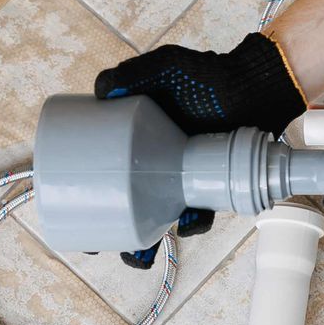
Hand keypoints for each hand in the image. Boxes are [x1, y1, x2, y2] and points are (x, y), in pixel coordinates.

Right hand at [94, 32, 306, 265]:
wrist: (253, 86)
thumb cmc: (207, 76)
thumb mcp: (164, 68)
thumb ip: (132, 74)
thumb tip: (100, 93)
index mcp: (137, 141)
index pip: (106, 172)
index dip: (88, 195)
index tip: (70, 212)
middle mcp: (157, 165)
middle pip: (128, 207)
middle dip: (111, 233)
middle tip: (98, 246)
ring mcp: (184, 178)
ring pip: (160, 220)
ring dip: (147, 243)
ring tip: (138, 256)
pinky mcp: (211, 186)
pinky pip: (200, 213)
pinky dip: (194, 223)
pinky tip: (186, 224)